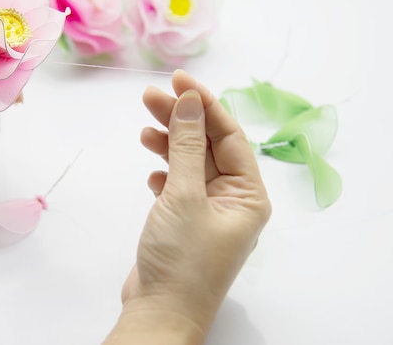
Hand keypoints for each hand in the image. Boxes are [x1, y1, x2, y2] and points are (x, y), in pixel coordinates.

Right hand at [104, 70, 270, 343]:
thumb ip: (187, 145)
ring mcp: (208, 212)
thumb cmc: (182, 259)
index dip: (205, 104)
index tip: (179, 81)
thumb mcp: (185, 195)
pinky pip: (178, 185)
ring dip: (168, 144)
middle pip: (208, 147)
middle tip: (150, 96)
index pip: (229, 136)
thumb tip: (191, 101)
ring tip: (144, 128)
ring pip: (190, 164)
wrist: (159, 313)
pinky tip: (151, 171)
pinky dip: (164, 173)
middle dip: (181, 120)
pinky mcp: (185, 222)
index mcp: (248, 195)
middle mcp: (233, 200)